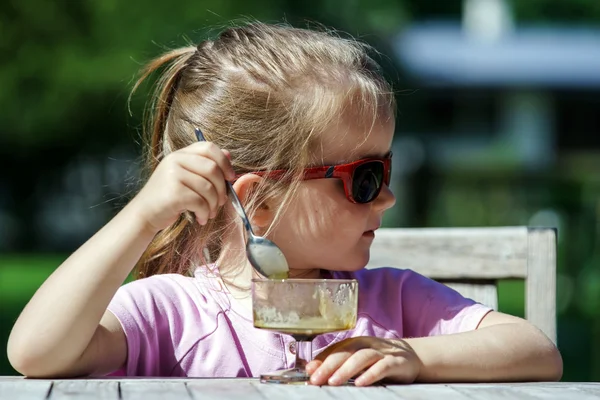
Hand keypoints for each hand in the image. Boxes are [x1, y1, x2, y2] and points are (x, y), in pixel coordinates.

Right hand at [131, 142, 234, 232]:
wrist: (144, 214)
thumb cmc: (169, 197)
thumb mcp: (186, 177)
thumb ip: (205, 164)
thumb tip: (228, 154)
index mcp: (180, 154)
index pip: (209, 147)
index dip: (224, 162)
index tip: (230, 177)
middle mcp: (175, 160)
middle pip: (212, 169)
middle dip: (222, 189)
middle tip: (221, 202)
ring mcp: (173, 175)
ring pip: (208, 188)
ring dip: (214, 204)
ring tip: (209, 213)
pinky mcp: (173, 193)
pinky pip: (200, 202)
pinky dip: (204, 213)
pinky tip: (200, 218)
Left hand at [306, 337, 420, 386]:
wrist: (411, 357)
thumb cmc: (379, 360)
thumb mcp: (358, 360)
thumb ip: (338, 364)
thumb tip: (313, 370)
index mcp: (355, 343)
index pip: (335, 350)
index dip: (321, 360)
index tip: (309, 372)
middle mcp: (367, 345)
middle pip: (346, 352)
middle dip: (328, 366)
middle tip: (316, 379)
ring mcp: (382, 353)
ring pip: (362, 357)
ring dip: (346, 369)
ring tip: (333, 381)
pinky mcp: (396, 362)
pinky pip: (382, 367)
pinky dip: (371, 374)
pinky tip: (360, 383)